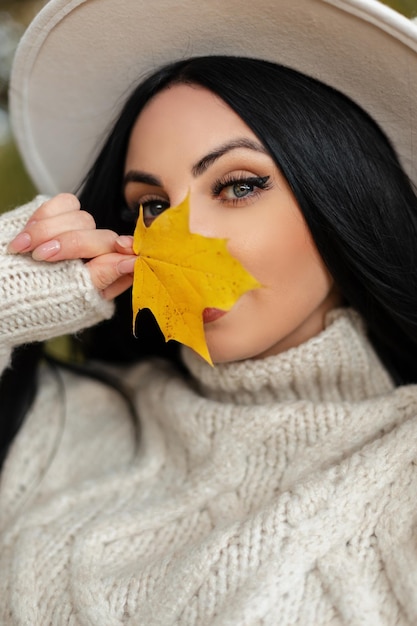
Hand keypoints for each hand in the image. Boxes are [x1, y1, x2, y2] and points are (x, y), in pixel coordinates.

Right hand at [7, 194, 135, 299]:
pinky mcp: (53, 219)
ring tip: (23, 249)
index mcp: (101, 279)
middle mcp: (90, 256)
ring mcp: (72, 236)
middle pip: (102, 236)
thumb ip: (103, 277)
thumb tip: (132, 262)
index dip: (123, 248)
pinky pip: (64, 203)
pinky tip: (25, 236)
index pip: (123, 256)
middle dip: (72, 243)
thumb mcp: (71, 297)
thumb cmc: (31, 305)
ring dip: (49, 231)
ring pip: (83, 218)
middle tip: (42, 256)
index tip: (122, 247)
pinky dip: (44, 216)